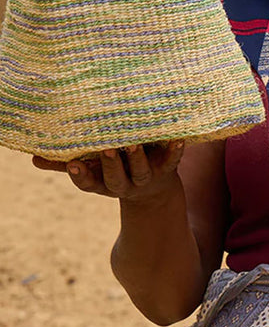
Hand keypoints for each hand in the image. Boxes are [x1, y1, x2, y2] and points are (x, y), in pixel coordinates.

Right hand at [32, 142, 184, 203]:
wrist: (155, 186)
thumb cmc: (115, 168)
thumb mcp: (91, 168)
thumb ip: (65, 162)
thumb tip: (33, 158)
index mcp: (103, 182)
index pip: (88, 183)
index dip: (81, 175)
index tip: (74, 164)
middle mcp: (124, 183)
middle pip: (116, 178)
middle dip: (111, 165)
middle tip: (107, 149)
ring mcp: (145, 177)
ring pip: (140, 171)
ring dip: (136, 158)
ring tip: (132, 144)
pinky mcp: (166, 169)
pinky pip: (172, 162)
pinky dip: (175, 152)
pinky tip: (177, 141)